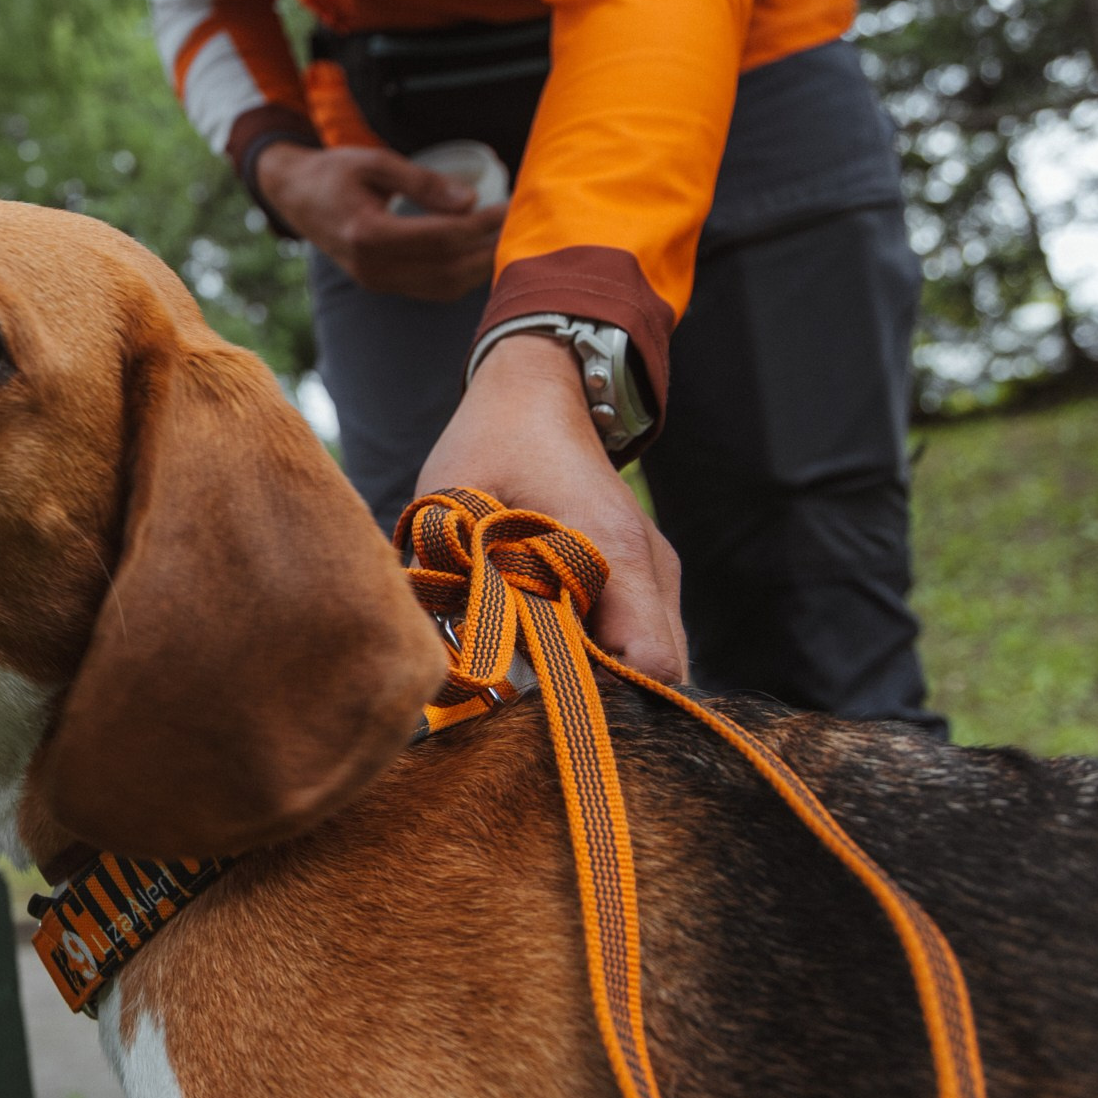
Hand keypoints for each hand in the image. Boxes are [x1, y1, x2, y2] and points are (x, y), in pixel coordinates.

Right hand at [251, 138, 507, 300]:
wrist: (295, 196)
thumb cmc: (334, 172)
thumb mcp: (375, 162)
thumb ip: (423, 182)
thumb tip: (470, 200)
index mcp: (368, 234)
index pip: (442, 238)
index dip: (481, 225)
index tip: (508, 205)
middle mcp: (372, 267)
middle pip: (449, 268)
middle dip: (489, 248)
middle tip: (516, 224)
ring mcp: (376, 282)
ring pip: (445, 286)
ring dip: (480, 268)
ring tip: (503, 239)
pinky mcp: (381, 285)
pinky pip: (433, 289)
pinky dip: (462, 276)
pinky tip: (479, 253)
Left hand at [415, 333, 686, 682]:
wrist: (538, 390)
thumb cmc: (493, 442)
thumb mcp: (456, 505)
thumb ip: (452, 580)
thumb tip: (441, 660)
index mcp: (615, 551)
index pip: (651, 663)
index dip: (604, 701)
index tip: (544, 707)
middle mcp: (651, 568)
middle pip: (656, 673)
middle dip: (598, 698)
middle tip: (529, 698)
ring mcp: (653, 572)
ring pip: (646, 657)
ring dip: (594, 674)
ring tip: (532, 666)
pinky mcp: (639, 574)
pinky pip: (631, 633)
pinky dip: (594, 650)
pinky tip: (543, 641)